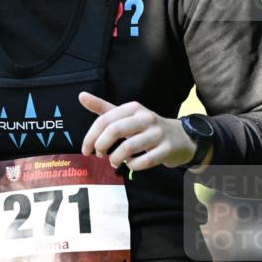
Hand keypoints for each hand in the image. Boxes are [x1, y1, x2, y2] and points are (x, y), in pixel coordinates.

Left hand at [79, 92, 210, 171]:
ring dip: (115, 158)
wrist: (180, 137)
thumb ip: (103, 108)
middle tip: (98, 155)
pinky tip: (130, 164)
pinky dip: (133, 165)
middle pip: (115, 130)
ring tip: (113, 161)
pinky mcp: (166, 149)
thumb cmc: (146, 127)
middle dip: (101, 145)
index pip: (105, 119)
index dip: (91, 136)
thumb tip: (81, 96)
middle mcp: (146, 117)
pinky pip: (145, 161)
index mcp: (133, 108)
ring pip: (129, 147)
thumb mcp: (126, 115)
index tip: (86, 149)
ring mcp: (157, 133)